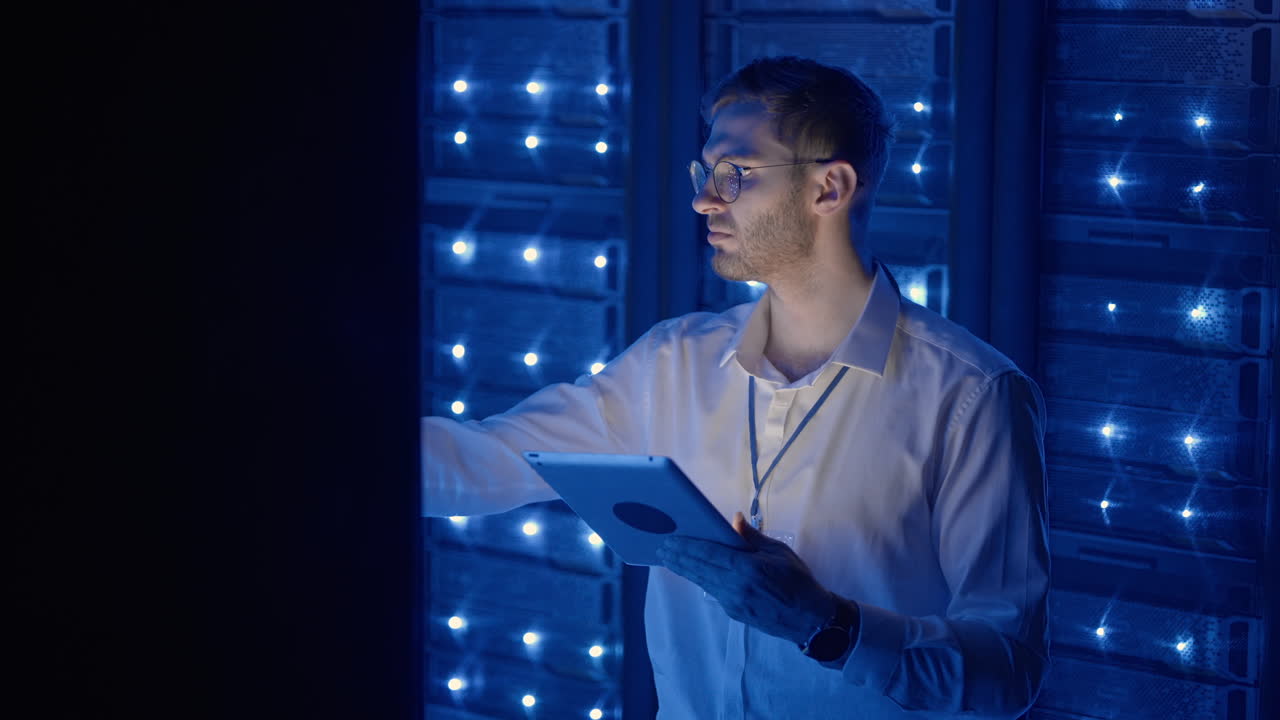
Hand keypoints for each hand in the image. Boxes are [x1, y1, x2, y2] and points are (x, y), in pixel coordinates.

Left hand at [655, 511, 835, 645]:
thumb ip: (752, 537)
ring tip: (669, 559)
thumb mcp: (779, 552)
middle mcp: (734, 586)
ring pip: (702, 582)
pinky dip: (700, 580)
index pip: (708, 553)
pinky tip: (693, 573)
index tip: (670, 540)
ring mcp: (732, 602)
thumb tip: (734, 519)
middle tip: (662, 548)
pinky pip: (713, 592)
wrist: (809, 620)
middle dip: (679, 557)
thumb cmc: (798, 581)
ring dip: (685, 569)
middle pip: (699, 569)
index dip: (686, 546)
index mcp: (746, 568)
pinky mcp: (733, 612)